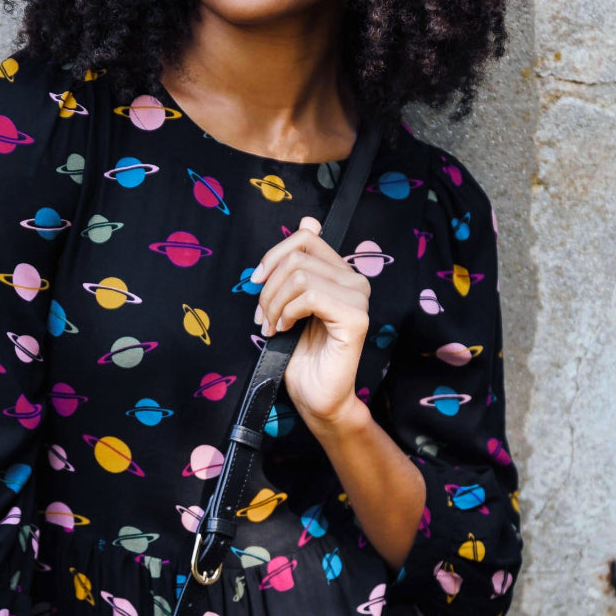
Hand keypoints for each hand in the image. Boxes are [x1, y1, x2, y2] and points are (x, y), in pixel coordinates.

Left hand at [251, 214, 370, 426]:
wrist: (316, 397)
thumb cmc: (302, 355)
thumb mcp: (290, 302)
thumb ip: (297, 265)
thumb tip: (309, 219)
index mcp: (341, 273)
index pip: (306, 237)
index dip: (274, 255)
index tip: (257, 282)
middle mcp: (356, 280)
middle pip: (299, 256)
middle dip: (269, 287)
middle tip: (262, 317)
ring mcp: (359, 298)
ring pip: (300, 276)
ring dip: (274, 303)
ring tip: (271, 326)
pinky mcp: (356, 317)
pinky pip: (310, 296)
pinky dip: (287, 312)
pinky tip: (284, 329)